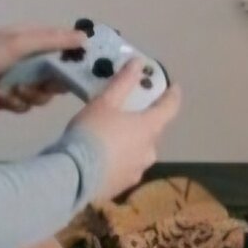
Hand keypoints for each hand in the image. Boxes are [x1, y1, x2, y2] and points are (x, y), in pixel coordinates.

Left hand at [0, 27, 89, 113]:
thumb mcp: (18, 42)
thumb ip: (52, 40)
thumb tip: (85, 37)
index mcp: (31, 40)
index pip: (63, 46)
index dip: (75, 57)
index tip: (84, 68)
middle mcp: (29, 60)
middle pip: (58, 74)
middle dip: (52, 82)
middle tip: (46, 85)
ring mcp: (19, 80)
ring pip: (44, 93)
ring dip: (31, 94)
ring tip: (14, 91)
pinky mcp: (9, 100)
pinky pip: (27, 105)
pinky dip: (16, 103)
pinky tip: (2, 98)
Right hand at [70, 59, 181, 200]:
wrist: (74, 176)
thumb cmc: (92, 133)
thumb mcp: (105, 102)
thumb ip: (123, 82)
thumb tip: (138, 63)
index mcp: (149, 127)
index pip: (170, 108)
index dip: (173, 96)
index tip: (174, 88)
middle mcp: (150, 150)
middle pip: (153, 130)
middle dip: (145, 120)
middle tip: (131, 112)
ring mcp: (138, 170)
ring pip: (140, 151)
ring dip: (132, 142)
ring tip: (113, 137)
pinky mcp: (124, 185)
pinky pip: (127, 166)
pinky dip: (121, 159)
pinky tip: (104, 158)